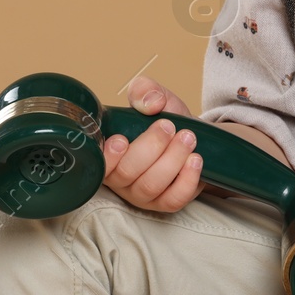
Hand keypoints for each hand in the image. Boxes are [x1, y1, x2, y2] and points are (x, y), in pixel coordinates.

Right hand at [101, 74, 205, 212]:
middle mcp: (120, 179)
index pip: (99, 163)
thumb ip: (145, 91)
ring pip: (151, 185)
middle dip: (151, 147)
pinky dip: (186, 179)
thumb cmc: (165, 121)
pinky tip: (195, 159)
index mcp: (108, 154)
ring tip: (188, 137)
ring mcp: (142, 195)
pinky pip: (173, 200)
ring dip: (172, 159)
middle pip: (127, 173)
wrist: (191, 137)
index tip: (122, 138)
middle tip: (168, 126)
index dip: (108, 155)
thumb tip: (150, 103)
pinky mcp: (165, 203)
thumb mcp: (154, 99)